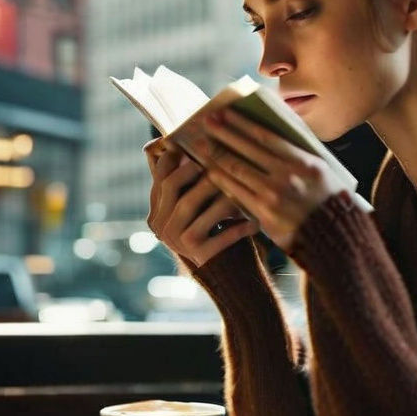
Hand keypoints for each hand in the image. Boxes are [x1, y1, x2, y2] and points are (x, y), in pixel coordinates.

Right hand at [144, 140, 257, 265]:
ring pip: (191, 205)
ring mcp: (177, 241)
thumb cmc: (221, 231)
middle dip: (193, 168)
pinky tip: (257, 222)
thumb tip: (198, 139)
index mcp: (160, 211)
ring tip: (239, 183)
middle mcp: (162, 226)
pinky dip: (239, 226)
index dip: (176, 157)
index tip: (197, 142)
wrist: (231, 276)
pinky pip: (219, 234)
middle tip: (215, 156)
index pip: (160, 177)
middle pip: (171, 187)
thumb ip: (196, 182)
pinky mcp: (198, 256)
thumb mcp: (206, 206)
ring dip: (215, 190)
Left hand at [196, 109, 345, 250]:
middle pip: (247, 149)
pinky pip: (237, 193)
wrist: (334, 236)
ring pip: (237, 170)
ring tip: (201, 145)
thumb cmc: (329, 200)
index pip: (266, 136)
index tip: (226, 112)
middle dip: (224, 133)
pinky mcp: (265, 214)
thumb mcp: (322, 171)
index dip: (242, 123)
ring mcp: (274, 195)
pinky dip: (222, 181)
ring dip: (216, 155)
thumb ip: (298, 154)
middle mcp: (287, 176)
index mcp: (304, 161)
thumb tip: (270, 137)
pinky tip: (210, 172)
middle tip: (206, 121)